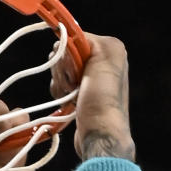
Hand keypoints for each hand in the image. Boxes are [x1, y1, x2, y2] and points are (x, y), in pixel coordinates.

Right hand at [52, 33, 134, 160]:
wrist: (100, 133)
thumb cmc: (103, 99)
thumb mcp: (101, 57)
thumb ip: (85, 41)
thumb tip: (66, 37)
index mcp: (110, 47)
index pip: (75, 38)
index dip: (68, 54)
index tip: (74, 71)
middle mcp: (102, 59)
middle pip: (66, 55)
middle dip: (63, 71)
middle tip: (74, 86)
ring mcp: (90, 78)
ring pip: (60, 71)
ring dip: (60, 84)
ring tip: (72, 97)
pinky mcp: (80, 93)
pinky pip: (60, 85)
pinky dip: (60, 93)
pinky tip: (68, 102)